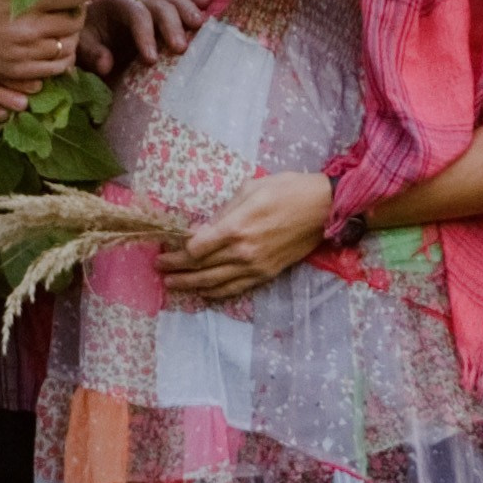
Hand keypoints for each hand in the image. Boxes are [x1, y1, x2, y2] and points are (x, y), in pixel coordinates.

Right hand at [0, 0, 89, 122]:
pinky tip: (53, 50)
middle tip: (73, 8)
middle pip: (75, 23)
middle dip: (78, 13)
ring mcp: (25, 53)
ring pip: (67, 48)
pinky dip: (59, 59)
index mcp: (28, 0)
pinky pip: (53, 70)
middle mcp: (31, 28)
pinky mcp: (17, 71)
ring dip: (70, 38)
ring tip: (64, 31)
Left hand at [78, 0, 207, 78]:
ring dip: (189, 13)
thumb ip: (92, 54)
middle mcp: (139, 2)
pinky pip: (182, 4)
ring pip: (175, 3)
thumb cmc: (88, 41)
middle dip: (172, 25)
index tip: (151, 59)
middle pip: (160, 6)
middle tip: (180, 48)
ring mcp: (155, 7)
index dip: (145, 34)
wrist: (93, 38)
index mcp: (117, 5)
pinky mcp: (165, 17)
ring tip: (200, 26)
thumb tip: (107, 63)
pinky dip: (195, 3)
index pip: (136, 14)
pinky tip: (209, 6)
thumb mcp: (81, 48)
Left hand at [156, 171, 333, 303]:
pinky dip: (216, 293)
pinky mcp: (267, 273)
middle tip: (159, 270)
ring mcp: (255, 266)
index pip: (195, 249)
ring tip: (172, 285)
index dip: (176, 252)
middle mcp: (243, 251)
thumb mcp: (250, 190)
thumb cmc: (287, 190)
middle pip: (200, 267)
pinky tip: (204, 292)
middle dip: (176, 270)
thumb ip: (223, 213)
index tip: (164, 250)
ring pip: (215, 282)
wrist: (323, 209)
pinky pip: (236, 288)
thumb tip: (202, 229)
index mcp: (236, 227)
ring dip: (190, 285)